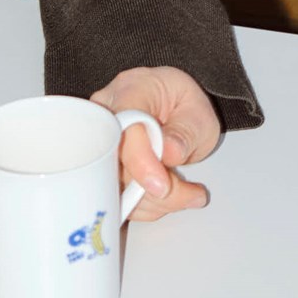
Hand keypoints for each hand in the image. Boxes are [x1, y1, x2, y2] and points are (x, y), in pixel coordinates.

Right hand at [88, 65, 220, 222]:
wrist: (172, 108)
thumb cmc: (182, 104)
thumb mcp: (198, 113)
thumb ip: (185, 131)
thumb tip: (169, 152)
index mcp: (131, 91)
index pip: (124, 128)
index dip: (141, 162)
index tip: (162, 186)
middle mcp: (105, 117)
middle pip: (114, 164)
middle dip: (149, 190)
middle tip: (186, 193)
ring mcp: (99, 145)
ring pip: (113, 187)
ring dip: (152, 201)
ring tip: (187, 194)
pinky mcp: (100, 170)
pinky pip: (115, 197)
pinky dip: (144, 206)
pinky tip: (168, 197)